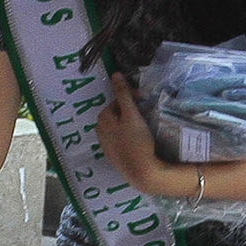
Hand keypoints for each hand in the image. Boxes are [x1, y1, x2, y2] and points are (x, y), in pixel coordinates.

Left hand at [95, 74, 186, 199]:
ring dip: (128, 123)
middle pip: (116, 114)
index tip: (144, 99)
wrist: (141, 172)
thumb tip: (115, 74)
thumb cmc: (137, 141)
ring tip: (143, 125)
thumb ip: (123, 94)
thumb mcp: (131, 114)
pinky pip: (120, 139)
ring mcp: (106, 145)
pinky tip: (138, 139)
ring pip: (117, 127)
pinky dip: (128, 135)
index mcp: (103, 119)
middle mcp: (100, 131)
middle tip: (145, 111)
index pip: (116, 101)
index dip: (130, 97)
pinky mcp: (114, 156)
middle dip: (128, 110)